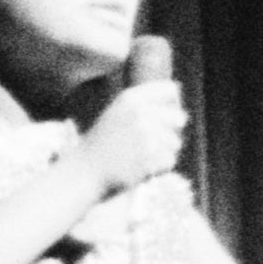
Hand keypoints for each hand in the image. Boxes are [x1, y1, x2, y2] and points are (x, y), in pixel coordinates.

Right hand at [76, 72, 188, 200]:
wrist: (83, 173)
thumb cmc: (100, 145)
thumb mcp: (116, 115)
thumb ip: (144, 105)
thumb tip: (178, 100)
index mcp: (130, 99)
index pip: (170, 90)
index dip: (171, 104)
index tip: (163, 116)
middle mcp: (140, 113)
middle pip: (179, 117)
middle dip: (170, 131)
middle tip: (151, 142)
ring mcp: (146, 135)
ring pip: (175, 142)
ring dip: (162, 152)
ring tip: (139, 158)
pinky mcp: (150, 157)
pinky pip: (170, 160)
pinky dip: (159, 167)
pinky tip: (141, 168)